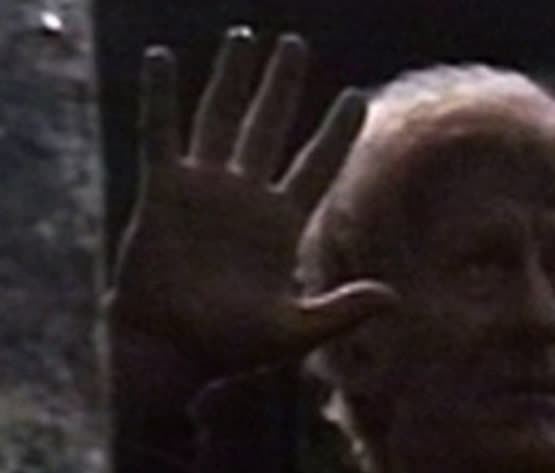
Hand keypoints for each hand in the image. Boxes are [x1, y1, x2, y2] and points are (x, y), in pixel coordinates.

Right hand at [108, 27, 395, 372]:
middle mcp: (245, 199)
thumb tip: (393, 298)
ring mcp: (203, 191)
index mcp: (280, 226)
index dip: (336, 133)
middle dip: (283, 87)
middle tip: (296, 45)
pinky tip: (162, 60)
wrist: (166, 353)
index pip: (317, 167)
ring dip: (231, 79)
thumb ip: (341, 311)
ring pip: (220, 120)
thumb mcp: (293, 331)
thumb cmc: (227, 349)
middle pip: (269, 128)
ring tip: (244, 37)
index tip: (357, 98)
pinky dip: (160, 98)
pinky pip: (161, 134)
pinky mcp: (162, 192)